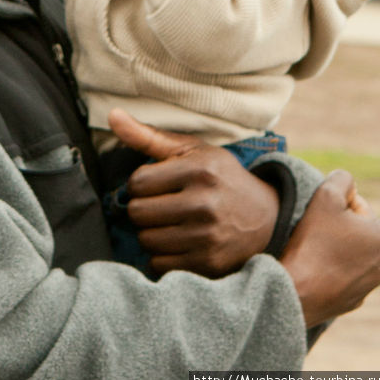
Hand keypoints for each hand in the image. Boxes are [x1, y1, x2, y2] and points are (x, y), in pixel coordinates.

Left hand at [108, 108, 278, 276]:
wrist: (267, 218)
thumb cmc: (219, 178)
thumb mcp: (191, 151)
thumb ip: (147, 135)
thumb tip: (112, 115)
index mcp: (198, 169)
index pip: (137, 182)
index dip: (141, 184)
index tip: (157, 185)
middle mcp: (204, 202)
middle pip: (137, 213)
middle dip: (143, 209)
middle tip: (162, 205)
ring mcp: (208, 236)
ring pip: (146, 240)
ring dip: (152, 233)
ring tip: (172, 224)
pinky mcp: (209, 264)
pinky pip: (159, 264)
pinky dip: (163, 256)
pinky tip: (180, 243)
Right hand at [280, 170, 379, 327]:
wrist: (297, 290)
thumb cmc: (313, 241)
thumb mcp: (326, 195)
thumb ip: (341, 178)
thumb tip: (347, 181)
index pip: (356, 205)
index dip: (333, 204)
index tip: (318, 215)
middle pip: (353, 231)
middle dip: (334, 227)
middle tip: (312, 231)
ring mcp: (367, 286)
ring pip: (346, 254)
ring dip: (331, 248)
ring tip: (311, 250)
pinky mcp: (351, 302)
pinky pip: (338, 276)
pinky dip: (327, 270)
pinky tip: (312, 268)